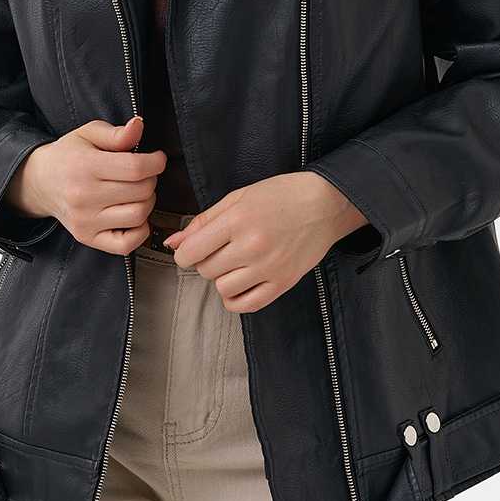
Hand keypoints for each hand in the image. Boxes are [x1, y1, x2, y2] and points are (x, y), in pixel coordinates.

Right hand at [3, 116, 165, 255]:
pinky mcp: (87, 237)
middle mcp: (83, 196)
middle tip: (143, 174)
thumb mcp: (89, 134)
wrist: (39, 182)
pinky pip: (126, 244)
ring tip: (136, 192)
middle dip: (151, 179)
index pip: (136, 168)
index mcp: (85, 166)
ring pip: (138, 215)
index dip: (156, 162)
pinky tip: (133, 215)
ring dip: (147, 202)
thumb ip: (116, 133)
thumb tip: (138, 126)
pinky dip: (139, 230)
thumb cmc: (68, 156)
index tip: (157, 159)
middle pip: (141, 191)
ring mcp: (85, 220)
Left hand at [164, 171, 368, 312]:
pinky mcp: (284, 282)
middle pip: (206, 270)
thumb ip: (203, 221)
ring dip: (223, 278)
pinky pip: (247, 305)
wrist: (325, 203)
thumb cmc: (281, 195)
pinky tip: (240, 284)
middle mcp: (252, 245)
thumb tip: (174, 242)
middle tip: (220, 250)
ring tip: (235, 264)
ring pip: (223, 289)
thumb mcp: (238, 198)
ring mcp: (270, 266)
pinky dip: (235, 300)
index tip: (190, 252)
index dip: (184, 254)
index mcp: (238, 220)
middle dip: (206, 262)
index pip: (192, 252)